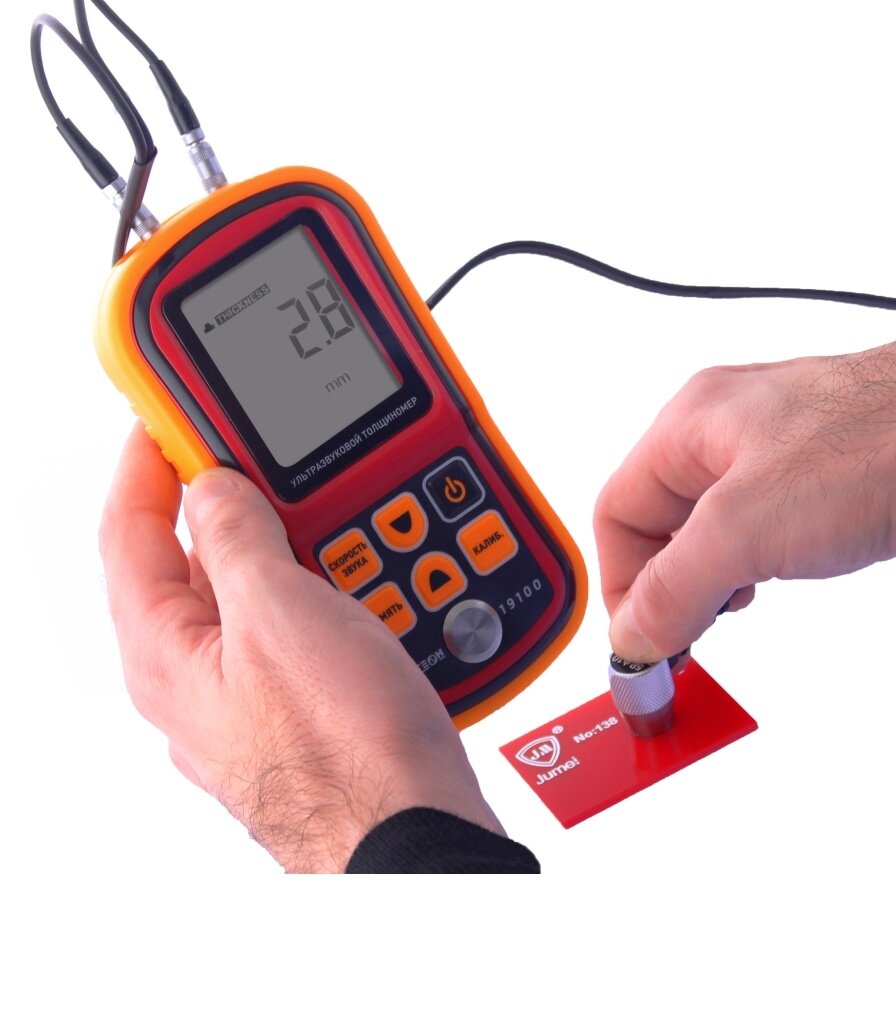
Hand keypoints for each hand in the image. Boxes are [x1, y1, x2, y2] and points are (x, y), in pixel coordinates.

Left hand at [100, 424, 502, 872]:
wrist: (416, 834)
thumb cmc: (343, 750)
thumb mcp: (278, 615)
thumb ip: (236, 539)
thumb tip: (211, 488)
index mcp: (166, 652)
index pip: (127, 532)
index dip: (145, 461)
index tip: (168, 412)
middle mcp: (199, 675)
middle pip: (194, 558)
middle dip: (233, 497)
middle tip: (266, 446)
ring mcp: (255, 692)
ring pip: (259, 590)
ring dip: (293, 538)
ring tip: (335, 501)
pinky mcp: (308, 702)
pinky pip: (305, 623)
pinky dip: (330, 582)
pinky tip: (368, 568)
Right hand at [594, 342, 895, 661]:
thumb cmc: (882, 440)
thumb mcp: (750, 527)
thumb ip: (677, 586)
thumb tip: (633, 635)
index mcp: (689, 426)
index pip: (616, 514)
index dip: (621, 584)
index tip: (643, 641)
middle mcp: (724, 432)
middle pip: (658, 523)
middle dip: (668, 586)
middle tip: (685, 641)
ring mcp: (776, 452)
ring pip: (712, 530)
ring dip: (712, 581)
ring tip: (734, 611)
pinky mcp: (821, 476)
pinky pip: (761, 528)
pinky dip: (755, 567)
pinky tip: (778, 581)